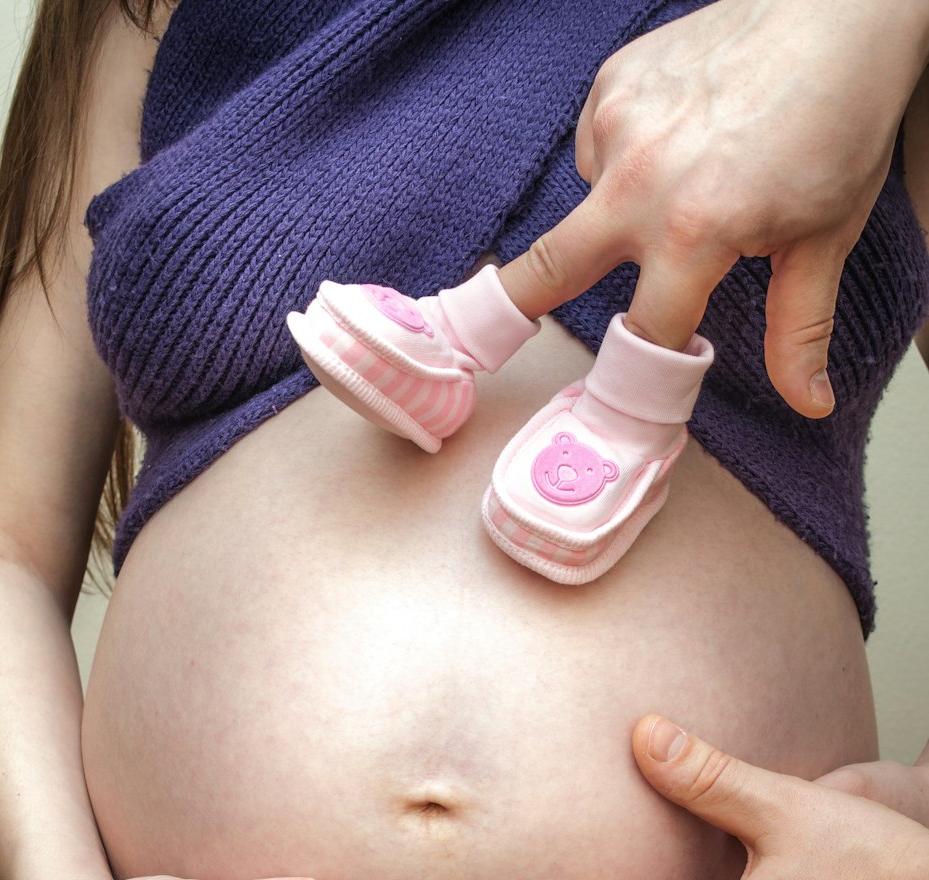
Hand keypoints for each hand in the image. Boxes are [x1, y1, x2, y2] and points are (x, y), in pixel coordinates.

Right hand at [503, 0, 928, 413]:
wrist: (843, 12)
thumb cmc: (841, 120)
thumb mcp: (824, 238)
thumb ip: (799, 329)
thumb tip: (808, 402)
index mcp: (694, 231)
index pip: (644, 333)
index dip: (637, 371)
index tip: (619, 395)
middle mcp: (640, 182)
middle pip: (548, 269)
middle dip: (509, 311)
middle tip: (473, 344)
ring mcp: (619, 126)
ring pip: (588, 202)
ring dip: (618, 214)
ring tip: (687, 178)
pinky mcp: (613, 84)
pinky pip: (598, 146)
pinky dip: (626, 158)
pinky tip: (674, 138)